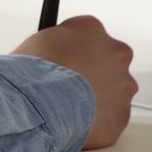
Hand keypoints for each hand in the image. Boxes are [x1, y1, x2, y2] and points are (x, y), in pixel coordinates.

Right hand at [13, 15, 136, 148]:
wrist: (39, 104)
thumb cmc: (29, 74)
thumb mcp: (32, 45)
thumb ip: (46, 46)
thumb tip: (34, 57)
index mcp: (89, 28)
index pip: (85, 34)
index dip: (69, 51)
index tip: (59, 63)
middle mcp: (114, 52)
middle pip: (105, 61)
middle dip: (89, 74)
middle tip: (61, 88)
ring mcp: (122, 84)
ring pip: (110, 92)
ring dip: (92, 99)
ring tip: (64, 110)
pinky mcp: (120, 115)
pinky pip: (107, 119)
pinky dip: (93, 123)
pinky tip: (72, 123)